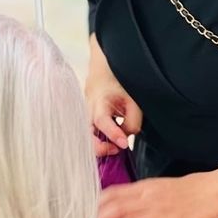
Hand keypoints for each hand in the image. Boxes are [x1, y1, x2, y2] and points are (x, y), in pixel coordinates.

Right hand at [87, 35, 141, 155]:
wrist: (104, 67)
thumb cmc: (119, 81)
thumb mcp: (133, 98)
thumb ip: (132, 120)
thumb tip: (126, 136)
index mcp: (99, 100)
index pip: (101, 121)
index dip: (112, 134)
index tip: (124, 144)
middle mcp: (88, 109)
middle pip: (85, 133)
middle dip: (98, 147)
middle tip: (116, 150)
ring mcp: (85, 114)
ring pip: (84, 135)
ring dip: (97, 146)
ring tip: (114, 148)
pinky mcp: (87, 118)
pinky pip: (89, 133)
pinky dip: (97, 141)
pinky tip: (109, 143)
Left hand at [97, 172, 217, 217]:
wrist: (214, 191)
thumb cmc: (185, 189)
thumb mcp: (156, 186)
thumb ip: (137, 194)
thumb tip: (117, 202)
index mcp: (143, 188)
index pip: (112, 194)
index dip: (95, 205)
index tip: (81, 216)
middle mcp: (148, 199)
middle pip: (115, 208)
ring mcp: (160, 214)